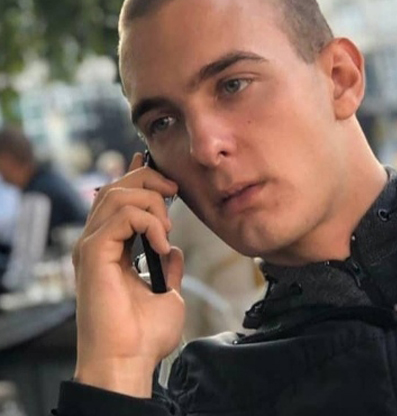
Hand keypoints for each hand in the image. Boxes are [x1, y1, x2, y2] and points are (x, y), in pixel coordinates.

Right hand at [72, 153, 183, 396]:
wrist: (129, 360)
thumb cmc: (144, 334)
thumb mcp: (167, 291)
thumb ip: (168, 266)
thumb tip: (174, 250)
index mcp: (110, 249)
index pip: (117, 199)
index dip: (135, 177)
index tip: (155, 167)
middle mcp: (96, 243)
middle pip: (115, 188)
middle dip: (148, 181)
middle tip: (174, 193)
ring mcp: (92, 247)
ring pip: (117, 195)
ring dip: (152, 203)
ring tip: (168, 231)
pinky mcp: (93, 254)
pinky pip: (123, 216)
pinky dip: (150, 223)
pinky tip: (163, 245)